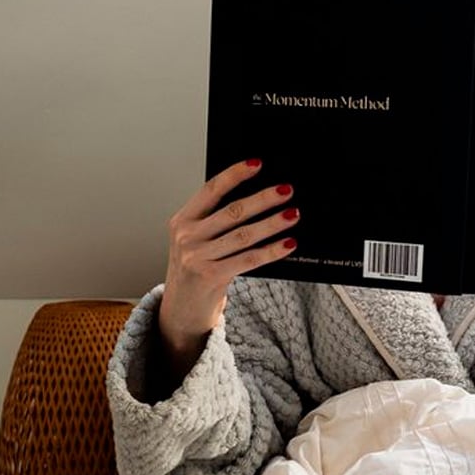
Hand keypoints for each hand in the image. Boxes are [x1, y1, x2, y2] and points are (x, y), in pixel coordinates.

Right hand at [158, 159, 299, 378]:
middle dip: (264, 199)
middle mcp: (187, 236)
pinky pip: (249, 259)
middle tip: (287, 190)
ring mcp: (197, 257)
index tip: (258, 163)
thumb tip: (259, 199)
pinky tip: (288, 243)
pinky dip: (271, 250)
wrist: (181, 311)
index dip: (235, 174)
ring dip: (273, 223)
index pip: (211, 190)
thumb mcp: (196, 241)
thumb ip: (216, 222)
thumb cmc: (195, 270)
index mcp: (182, 221)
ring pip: (244, 234)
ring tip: (293, 214)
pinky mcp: (211, 277)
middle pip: (233, 211)